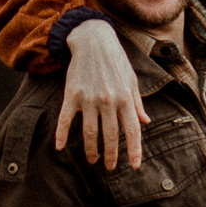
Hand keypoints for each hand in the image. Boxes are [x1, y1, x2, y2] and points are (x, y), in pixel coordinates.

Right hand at [57, 20, 144, 169]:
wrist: (93, 39)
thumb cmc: (116, 60)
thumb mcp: (131, 79)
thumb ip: (137, 102)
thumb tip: (145, 121)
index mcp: (125, 97)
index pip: (132, 130)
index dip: (134, 150)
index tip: (134, 165)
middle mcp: (108, 100)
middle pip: (110, 136)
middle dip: (111, 155)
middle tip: (109, 167)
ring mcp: (88, 98)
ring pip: (89, 132)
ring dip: (91, 150)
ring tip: (92, 160)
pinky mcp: (72, 94)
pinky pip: (65, 119)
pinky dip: (61, 134)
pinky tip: (59, 147)